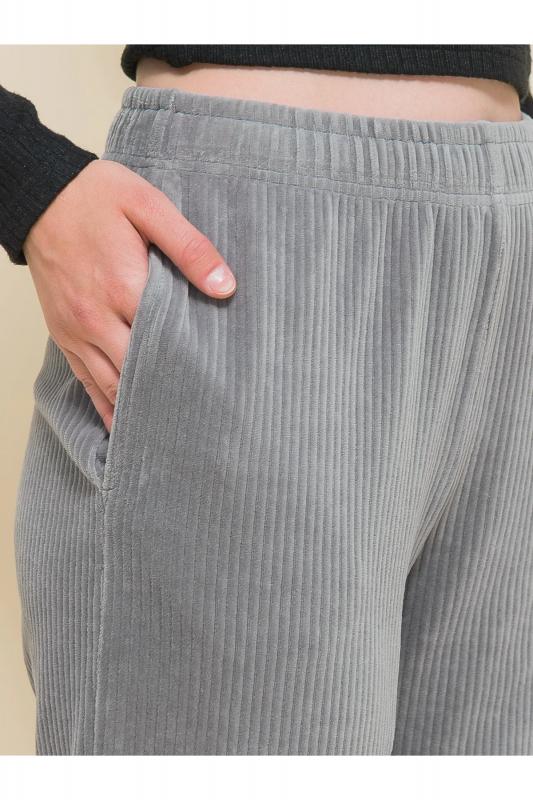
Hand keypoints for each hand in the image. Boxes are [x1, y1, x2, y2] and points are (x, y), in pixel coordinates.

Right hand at [23, 159, 235, 432]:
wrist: (41, 194)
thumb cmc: (98, 197)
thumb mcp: (149, 206)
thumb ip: (189, 248)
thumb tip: (225, 287)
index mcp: (125, 288)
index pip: (167, 343)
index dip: (193, 367)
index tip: (220, 388)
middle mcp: (97, 319)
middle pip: (139, 372)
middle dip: (169, 395)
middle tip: (204, 419)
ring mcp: (76, 331)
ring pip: (110, 386)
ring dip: (138, 409)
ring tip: (170, 433)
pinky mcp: (63, 334)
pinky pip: (85, 381)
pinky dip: (106, 406)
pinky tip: (124, 426)